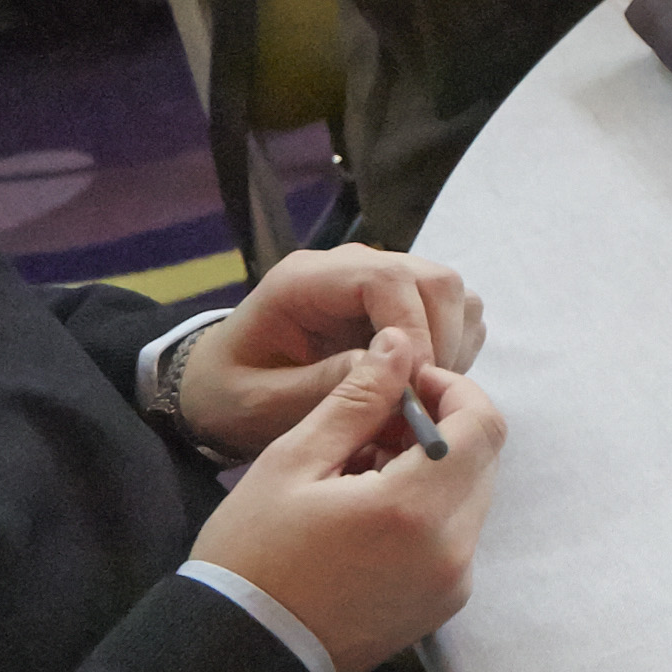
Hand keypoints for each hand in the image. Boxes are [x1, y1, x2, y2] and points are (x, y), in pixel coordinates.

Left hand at [174, 245, 491, 458]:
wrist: (218, 390)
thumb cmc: (230, 395)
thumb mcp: (261, 403)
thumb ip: (320, 384)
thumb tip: (390, 365)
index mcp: (306, 280)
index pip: (387, 278)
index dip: (415, 329)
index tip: (413, 385)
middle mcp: (350, 268)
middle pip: (434, 279)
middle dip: (442, 341)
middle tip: (422, 397)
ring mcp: (377, 282)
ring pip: (450, 293)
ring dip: (452, 346)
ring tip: (419, 393)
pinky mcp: (398, 305)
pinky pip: (452, 314)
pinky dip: (453, 350)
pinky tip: (420, 385)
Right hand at [186, 327, 500, 671]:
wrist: (242, 654)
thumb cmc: (252, 554)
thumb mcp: (292, 462)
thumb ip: (357, 399)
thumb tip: (401, 345)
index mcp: (415, 509)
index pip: (481, 424)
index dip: (451, 389)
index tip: (405, 381)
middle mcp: (452, 550)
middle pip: (484, 458)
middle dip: (442, 426)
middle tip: (374, 424)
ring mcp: (454, 583)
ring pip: (473, 494)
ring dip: (436, 466)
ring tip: (363, 467)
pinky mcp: (445, 604)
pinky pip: (458, 535)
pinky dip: (431, 507)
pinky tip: (371, 509)